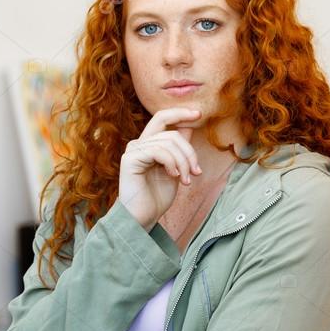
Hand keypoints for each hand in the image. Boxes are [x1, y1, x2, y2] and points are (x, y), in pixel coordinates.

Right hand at [119, 108, 203, 229]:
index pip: (162, 118)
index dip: (180, 113)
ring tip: (187, 180)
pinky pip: (159, 151)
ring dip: (184, 162)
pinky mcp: (130, 159)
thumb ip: (178, 149)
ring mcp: (133, 151)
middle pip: (171, 132)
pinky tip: (175, 177)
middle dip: (189, 150)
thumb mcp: (175, 169)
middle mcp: (138, 144)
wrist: (142, 217)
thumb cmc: (157, 197)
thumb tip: (188, 127)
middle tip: (197, 171)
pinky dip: (173, 163)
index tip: (198, 114)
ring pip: (169, 142)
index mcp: (148, 144)